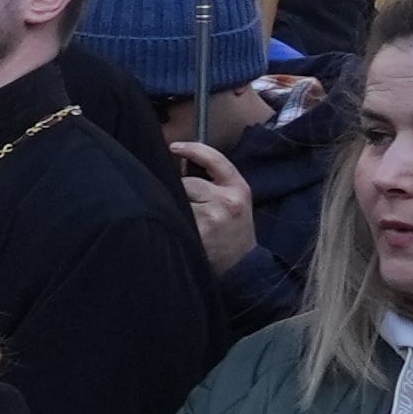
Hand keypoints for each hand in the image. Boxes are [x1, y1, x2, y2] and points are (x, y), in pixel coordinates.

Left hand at [173, 138, 259, 277]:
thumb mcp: (235, 202)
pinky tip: (175, 226)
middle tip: (184, 204)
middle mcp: (228, 200)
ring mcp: (213, 217)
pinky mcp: (199, 232)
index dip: (192, 149)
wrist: (241, 266)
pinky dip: (171, 219)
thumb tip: (180, 163)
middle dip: (179, 189)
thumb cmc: (232, 231)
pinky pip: (175, 217)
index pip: (215, 159)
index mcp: (239, 188)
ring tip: (182, 218)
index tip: (173, 147)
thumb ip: (215, 182)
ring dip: (174, 205)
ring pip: (178, 198)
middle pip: (187, 181)